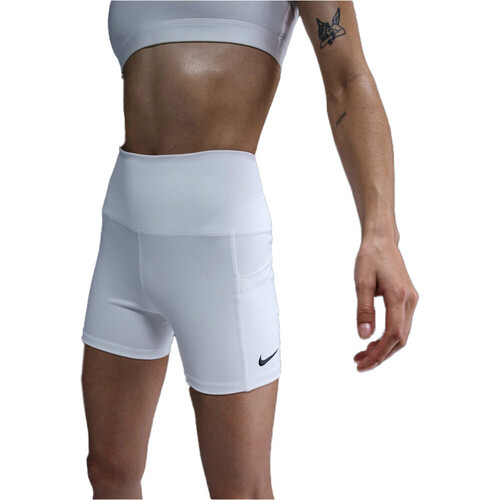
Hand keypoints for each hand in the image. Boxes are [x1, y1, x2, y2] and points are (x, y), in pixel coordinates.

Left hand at [353, 236, 417, 371]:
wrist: (382, 240)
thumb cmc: (370, 257)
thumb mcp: (361, 282)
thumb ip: (363, 309)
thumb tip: (363, 336)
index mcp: (399, 296)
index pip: (393, 335)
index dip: (379, 354)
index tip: (362, 364)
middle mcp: (410, 301)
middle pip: (400, 339)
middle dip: (380, 355)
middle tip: (359, 363)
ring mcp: (411, 300)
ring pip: (402, 334)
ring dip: (383, 348)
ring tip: (362, 355)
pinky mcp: (408, 299)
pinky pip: (401, 325)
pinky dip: (387, 337)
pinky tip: (372, 341)